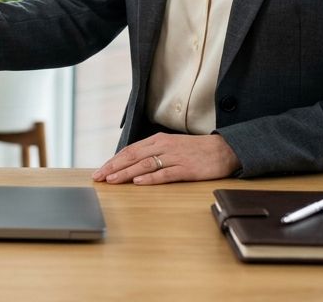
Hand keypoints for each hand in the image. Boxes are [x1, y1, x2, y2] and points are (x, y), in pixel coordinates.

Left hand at [91, 132, 240, 184]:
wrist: (223, 150)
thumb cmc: (195, 150)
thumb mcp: (171, 146)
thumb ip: (152, 153)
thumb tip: (131, 165)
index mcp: (158, 140)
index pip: (130, 151)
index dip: (113, 161)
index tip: (99, 171)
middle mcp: (164, 147)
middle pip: (133, 156)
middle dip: (114, 167)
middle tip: (99, 177)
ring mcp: (174, 157)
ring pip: (145, 164)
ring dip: (126, 173)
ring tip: (112, 180)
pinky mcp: (186, 169)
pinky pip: (165, 173)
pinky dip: (150, 178)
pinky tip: (139, 182)